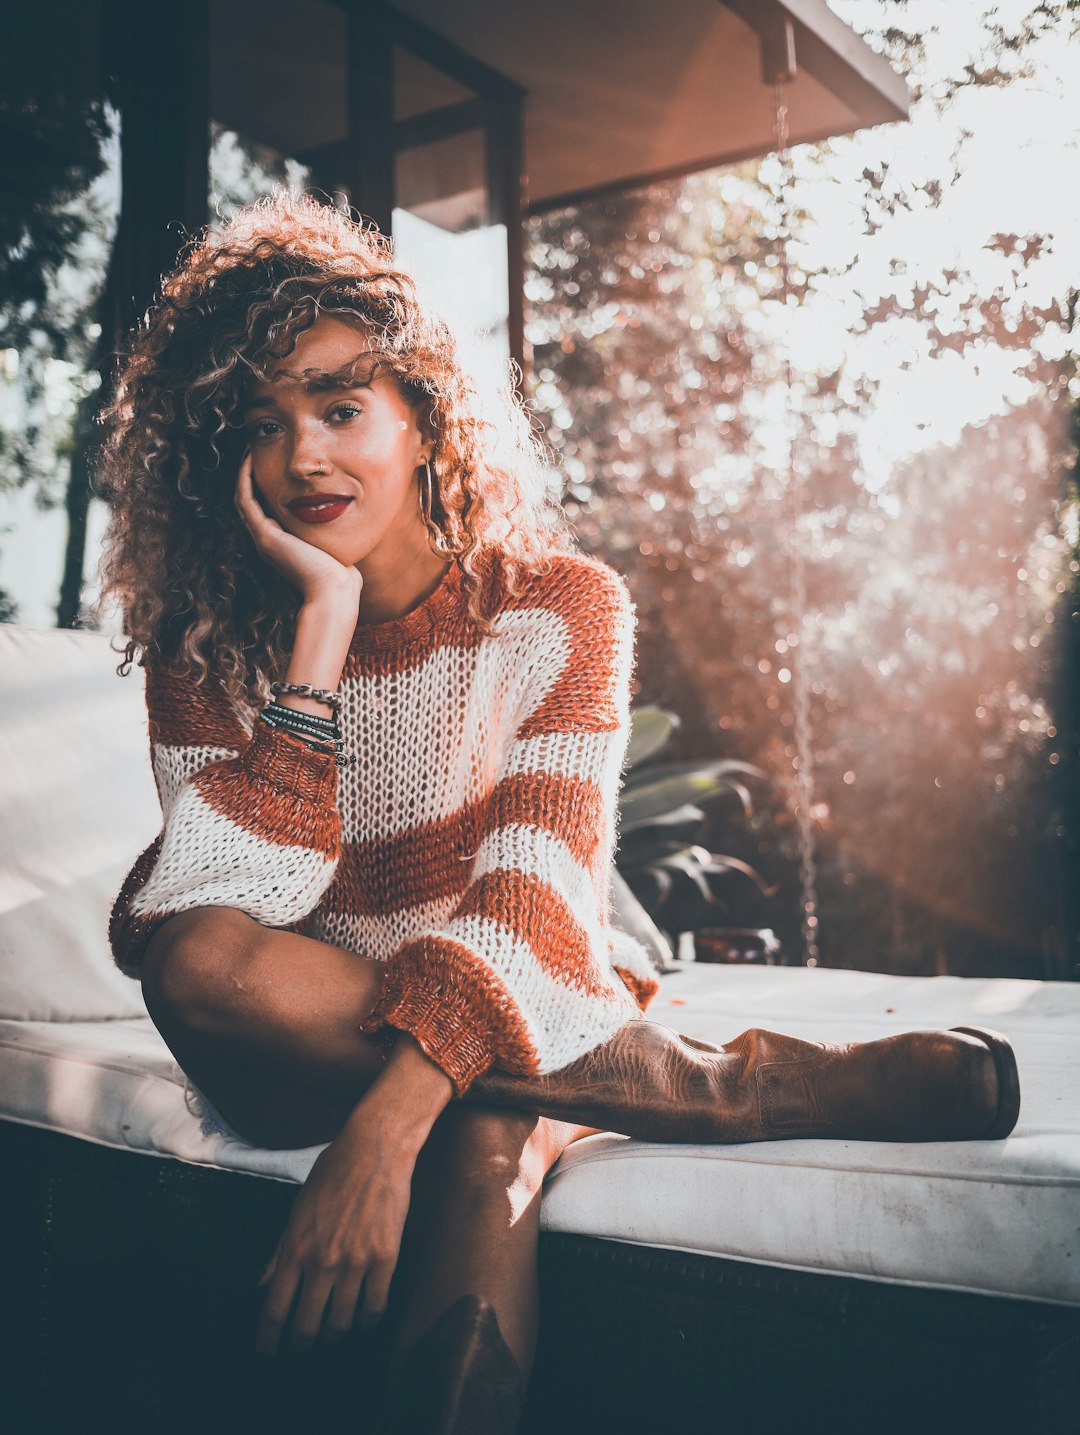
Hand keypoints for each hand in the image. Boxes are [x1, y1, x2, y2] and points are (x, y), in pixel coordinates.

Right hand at [234, 450, 362, 609]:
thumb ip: (332, 534)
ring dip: (243, 474)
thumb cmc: (341, 575)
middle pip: (249, 503)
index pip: (263, 510)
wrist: (333, 590)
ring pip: (242, 500)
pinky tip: (250, 461)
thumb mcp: (333, 547)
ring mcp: (263, 539)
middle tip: (253, 452)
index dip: (261, 487)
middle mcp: (267, 541)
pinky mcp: (266, 537)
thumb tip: (345, 521)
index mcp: (280, 544)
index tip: (268, 463)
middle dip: (249, 477)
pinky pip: (246, 501)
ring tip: (249, 451)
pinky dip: (245, 480)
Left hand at [255, 1116, 414, 1356]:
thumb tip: (262, 1282)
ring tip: (334, 1332)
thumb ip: (280, 1250)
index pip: (275, 1308)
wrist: (375, 1149)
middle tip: (302, 1349)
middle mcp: (322, 1260)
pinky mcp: (385, 1258)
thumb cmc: (334, 1172)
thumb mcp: (298, 1208)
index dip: (269, 1338)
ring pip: (342, 1322)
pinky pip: (375, 1306)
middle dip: (302, 1344)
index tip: (267, 1353)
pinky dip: (368, 1320)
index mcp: (296, 1247)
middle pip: (307, 1326)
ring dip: (335, 1333)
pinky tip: (365, 1320)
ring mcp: (355, 1262)